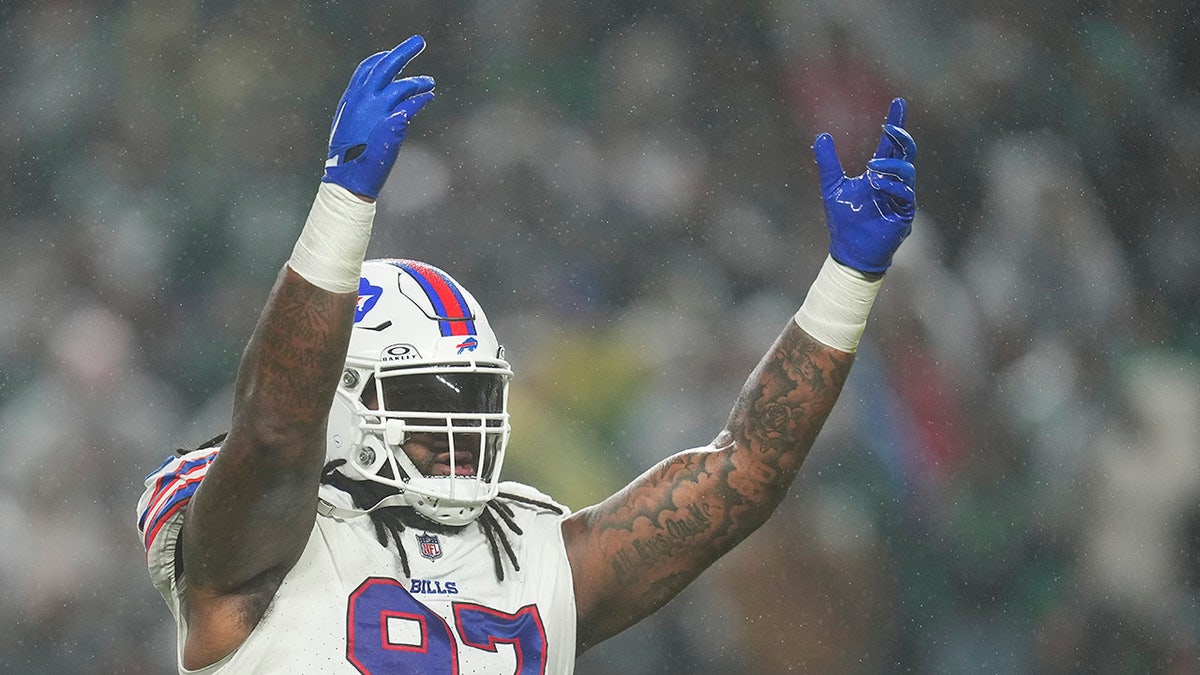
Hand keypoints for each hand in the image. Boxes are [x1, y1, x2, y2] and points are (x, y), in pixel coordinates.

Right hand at [322, 35, 435, 199]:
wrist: (349, 178)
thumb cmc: (350, 155)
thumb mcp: (352, 125)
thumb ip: (365, 109)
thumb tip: (380, 100)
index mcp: (351, 98)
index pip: (366, 69)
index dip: (380, 59)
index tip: (391, 53)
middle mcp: (363, 100)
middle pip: (385, 67)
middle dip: (403, 52)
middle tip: (419, 41)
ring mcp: (377, 112)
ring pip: (402, 86)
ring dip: (418, 82)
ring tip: (430, 82)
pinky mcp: (391, 125)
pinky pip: (411, 106)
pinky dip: (421, 100)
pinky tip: (429, 97)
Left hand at [811, 98, 916, 273]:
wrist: (850, 250)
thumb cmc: (845, 221)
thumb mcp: (832, 187)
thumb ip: (828, 163)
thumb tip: (822, 136)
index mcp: (880, 174)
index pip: (891, 145)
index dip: (896, 123)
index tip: (898, 102)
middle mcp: (893, 182)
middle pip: (906, 153)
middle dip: (901, 138)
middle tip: (890, 129)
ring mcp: (901, 198)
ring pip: (907, 173)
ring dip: (891, 166)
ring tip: (873, 168)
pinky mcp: (904, 214)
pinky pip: (905, 194)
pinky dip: (892, 186)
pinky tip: (877, 183)